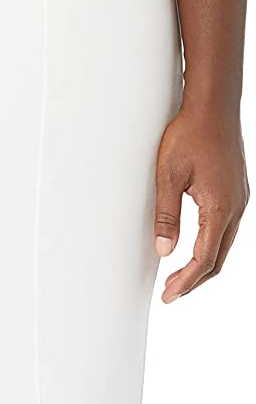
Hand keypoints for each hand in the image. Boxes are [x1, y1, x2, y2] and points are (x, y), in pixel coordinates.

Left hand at [154, 107, 248, 302]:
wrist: (213, 107)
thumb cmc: (190, 135)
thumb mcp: (168, 177)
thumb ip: (166, 216)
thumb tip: (163, 250)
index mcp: (220, 208)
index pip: (204, 259)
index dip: (185, 282)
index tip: (168, 296)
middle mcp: (236, 208)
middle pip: (218, 259)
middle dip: (194, 280)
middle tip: (170, 293)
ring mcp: (240, 200)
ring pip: (224, 245)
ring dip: (202, 264)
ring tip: (179, 276)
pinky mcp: (237, 192)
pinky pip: (226, 230)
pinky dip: (211, 246)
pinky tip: (195, 247)